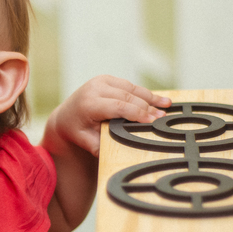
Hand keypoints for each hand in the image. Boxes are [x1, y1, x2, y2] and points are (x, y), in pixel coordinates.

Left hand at [46, 75, 170, 157]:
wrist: (65, 116)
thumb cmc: (77, 131)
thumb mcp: (86, 141)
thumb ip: (100, 146)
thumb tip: (119, 152)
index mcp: (89, 103)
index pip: (119, 107)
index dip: (138, 113)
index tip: (153, 121)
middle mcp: (94, 88)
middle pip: (127, 97)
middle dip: (147, 107)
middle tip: (163, 117)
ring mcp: (100, 81)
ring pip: (131, 88)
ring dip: (150, 97)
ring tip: (167, 105)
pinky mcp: (106, 79)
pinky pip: (129, 85)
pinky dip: (143, 93)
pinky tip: (157, 99)